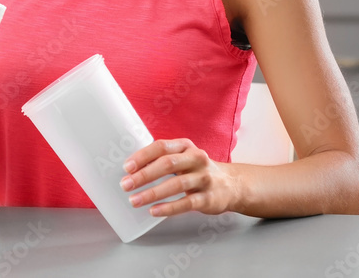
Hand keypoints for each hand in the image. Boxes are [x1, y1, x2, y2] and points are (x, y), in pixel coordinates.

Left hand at [120, 138, 239, 216]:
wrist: (232, 185)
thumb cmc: (198, 170)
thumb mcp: (184, 158)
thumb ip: (163, 159)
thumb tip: (131, 170)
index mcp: (186, 146)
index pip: (161, 146)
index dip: (143, 156)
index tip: (126, 167)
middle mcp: (196, 159)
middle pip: (167, 164)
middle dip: (144, 175)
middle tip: (125, 185)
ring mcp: (204, 178)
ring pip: (176, 184)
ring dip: (152, 193)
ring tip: (135, 200)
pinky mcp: (209, 198)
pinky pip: (187, 203)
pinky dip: (169, 208)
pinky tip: (154, 211)